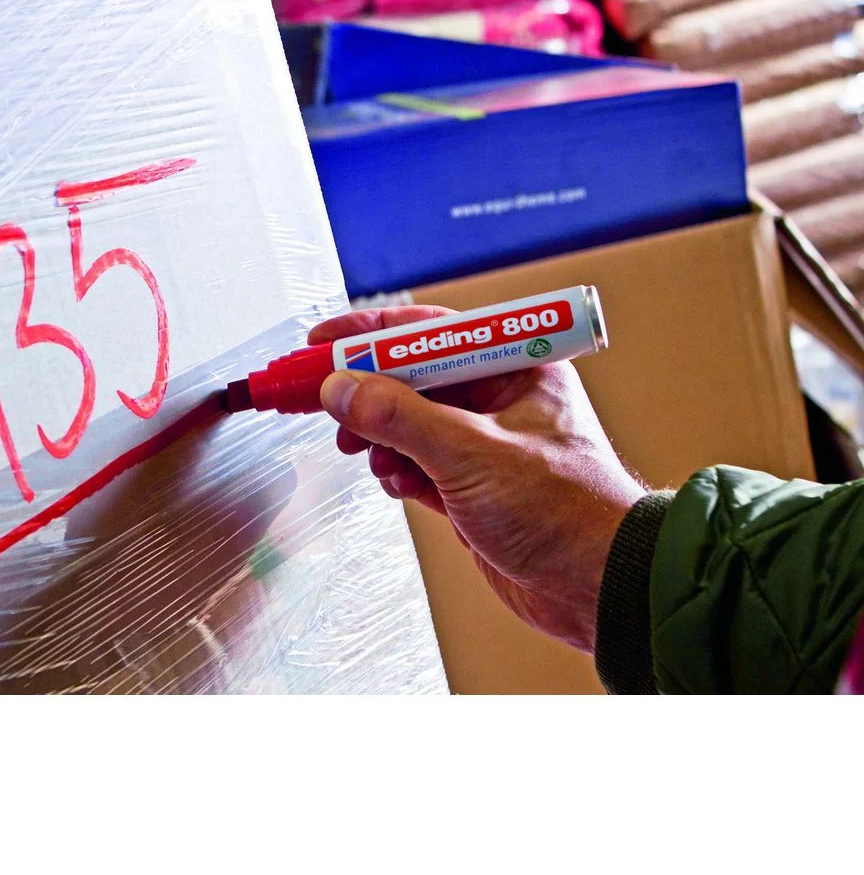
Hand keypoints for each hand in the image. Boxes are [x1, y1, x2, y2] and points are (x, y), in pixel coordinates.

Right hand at [309, 305, 645, 653]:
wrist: (600, 589)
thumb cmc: (569, 512)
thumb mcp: (472, 454)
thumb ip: (400, 417)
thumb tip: (342, 388)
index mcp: (516, 367)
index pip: (429, 333)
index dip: (371, 334)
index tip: (322, 340)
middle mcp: (499, 399)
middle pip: (412, 378)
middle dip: (366, 391)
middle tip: (322, 400)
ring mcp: (483, 445)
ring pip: (408, 423)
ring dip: (378, 435)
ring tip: (360, 449)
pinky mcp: (471, 487)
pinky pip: (416, 463)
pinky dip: (396, 469)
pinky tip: (395, 481)